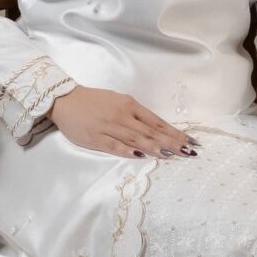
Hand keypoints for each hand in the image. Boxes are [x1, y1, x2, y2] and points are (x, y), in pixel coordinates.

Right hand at [50, 86, 196, 157]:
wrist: (65, 100)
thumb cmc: (95, 101)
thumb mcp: (119, 102)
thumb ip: (136, 116)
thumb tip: (158, 130)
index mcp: (130, 105)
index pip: (157, 122)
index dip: (175, 132)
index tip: (191, 142)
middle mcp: (122, 115)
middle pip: (151, 131)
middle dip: (172, 142)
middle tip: (189, 152)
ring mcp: (109, 127)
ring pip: (135, 138)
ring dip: (154, 147)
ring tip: (171, 155)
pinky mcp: (95, 138)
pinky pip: (114, 146)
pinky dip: (128, 151)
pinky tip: (141, 156)